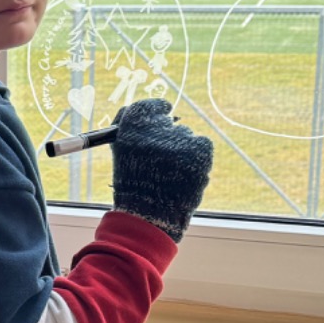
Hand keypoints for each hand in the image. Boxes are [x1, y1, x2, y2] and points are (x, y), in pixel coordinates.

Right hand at [110, 98, 213, 240]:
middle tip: (161, 158)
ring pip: (185, 135)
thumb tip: (158, 110)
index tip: (159, 118)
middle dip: (166, 137)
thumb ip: (132, 127)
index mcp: (131, 125)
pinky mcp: (200, 148)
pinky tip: (184, 174)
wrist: (149, 215)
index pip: (147, 106)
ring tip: (171, 173)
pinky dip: (196, 157)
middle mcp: (155, 125)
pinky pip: (201, 144)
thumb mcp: (122, 152)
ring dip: (181, 149)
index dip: (154, 112)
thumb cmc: (133, 185)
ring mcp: (180, 137)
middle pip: (167, 121)